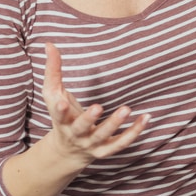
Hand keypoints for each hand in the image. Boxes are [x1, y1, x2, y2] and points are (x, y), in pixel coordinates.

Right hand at [41, 42, 149, 167]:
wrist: (67, 152)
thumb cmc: (62, 116)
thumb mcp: (53, 95)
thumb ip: (53, 70)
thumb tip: (49, 43)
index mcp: (61, 120)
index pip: (58, 115)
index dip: (60, 110)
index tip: (62, 101)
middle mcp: (75, 134)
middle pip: (81, 128)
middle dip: (89, 119)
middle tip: (98, 107)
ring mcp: (91, 143)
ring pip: (103, 136)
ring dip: (115, 124)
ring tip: (127, 109)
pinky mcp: (106, 149)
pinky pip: (121, 143)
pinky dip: (134, 132)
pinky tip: (146, 118)